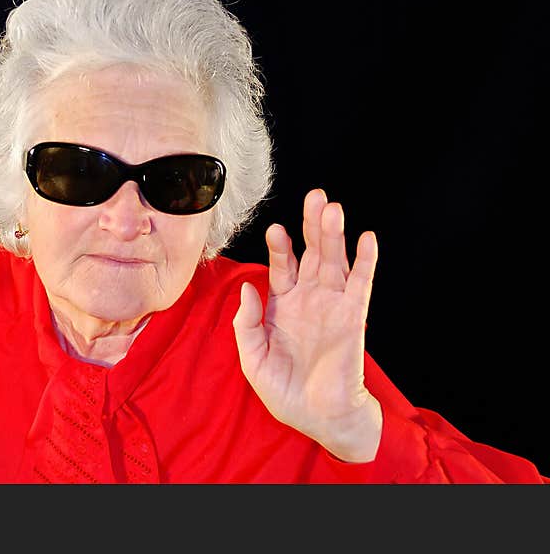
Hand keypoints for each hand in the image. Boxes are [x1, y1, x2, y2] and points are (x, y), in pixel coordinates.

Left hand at [233, 188, 381, 461]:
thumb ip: (247, 324)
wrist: (319, 417)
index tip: (276, 228)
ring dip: (335, 235)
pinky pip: (361, 284)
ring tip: (333, 208)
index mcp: (283, 305)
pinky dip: (365, 261)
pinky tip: (367, 239)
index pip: (282, 265)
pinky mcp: (354, 317)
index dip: (281, 246)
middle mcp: (309, 298)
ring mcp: (333, 305)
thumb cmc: (285, 391)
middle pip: (312, 253)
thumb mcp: (254, 360)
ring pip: (335, 261)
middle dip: (312, 224)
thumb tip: (247, 288)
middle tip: (315, 196)